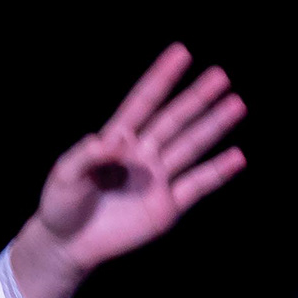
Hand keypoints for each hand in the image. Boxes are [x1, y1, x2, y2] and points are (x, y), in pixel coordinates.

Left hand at [6, 44, 248, 297]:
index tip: (181, 52)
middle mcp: (142, 154)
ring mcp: (157, 180)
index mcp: (116, 139)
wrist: (68, 245)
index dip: (161, 77)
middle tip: (220, 75)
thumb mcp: (63, 175)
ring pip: (190, 146)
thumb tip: (114, 139)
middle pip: (173, 119)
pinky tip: (237, 157)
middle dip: (196, 97)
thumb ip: (85, 155)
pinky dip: (217, 172)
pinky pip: (197, 186)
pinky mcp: (166, 208)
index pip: (143, 101)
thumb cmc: (60, 205)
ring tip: (236, 104)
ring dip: (213, 126)